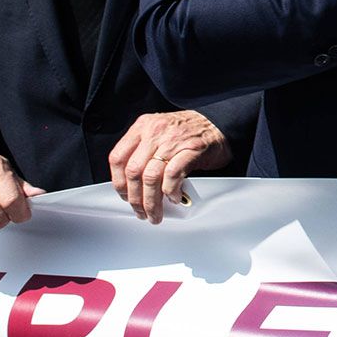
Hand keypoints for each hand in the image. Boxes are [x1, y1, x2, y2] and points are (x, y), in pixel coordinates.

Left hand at [107, 109, 229, 223]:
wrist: (218, 123)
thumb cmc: (189, 131)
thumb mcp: (158, 133)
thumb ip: (143, 151)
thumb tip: (132, 184)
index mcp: (143, 127)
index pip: (117, 157)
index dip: (118, 182)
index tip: (125, 195)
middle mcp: (155, 132)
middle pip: (133, 171)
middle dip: (135, 198)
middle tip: (140, 211)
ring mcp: (173, 141)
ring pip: (150, 177)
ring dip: (151, 202)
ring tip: (155, 213)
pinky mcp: (191, 150)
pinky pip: (172, 175)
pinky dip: (170, 191)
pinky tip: (173, 197)